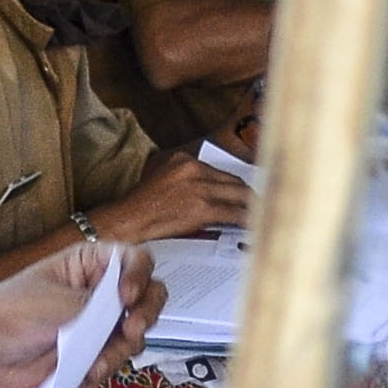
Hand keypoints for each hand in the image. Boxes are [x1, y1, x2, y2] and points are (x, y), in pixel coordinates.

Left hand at [0, 238, 168, 387]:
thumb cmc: (5, 317)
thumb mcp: (46, 301)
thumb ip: (88, 305)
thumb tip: (119, 313)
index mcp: (88, 265)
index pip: (132, 259)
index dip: (138, 275)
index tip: (126, 296)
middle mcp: (102, 293)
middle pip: (149, 295)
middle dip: (145, 313)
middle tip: (131, 329)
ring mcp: (102, 327)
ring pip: (137, 335)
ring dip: (121, 350)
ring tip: (96, 362)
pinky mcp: (98, 356)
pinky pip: (119, 364)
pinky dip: (105, 370)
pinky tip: (84, 373)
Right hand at [94, 154, 251, 244]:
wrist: (128, 222)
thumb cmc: (142, 208)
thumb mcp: (162, 179)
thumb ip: (186, 180)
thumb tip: (211, 192)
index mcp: (184, 160)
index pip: (220, 172)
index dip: (235, 185)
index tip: (244, 193)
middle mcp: (194, 169)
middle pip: (234, 181)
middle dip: (248, 196)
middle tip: (259, 205)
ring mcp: (200, 188)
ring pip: (239, 196)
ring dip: (252, 208)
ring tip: (260, 216)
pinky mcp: (203, 208)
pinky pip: (234, 214)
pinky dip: (246, 221)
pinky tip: (252, 227)